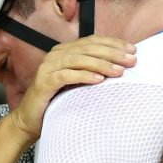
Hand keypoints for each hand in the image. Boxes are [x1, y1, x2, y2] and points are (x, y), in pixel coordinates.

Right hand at [10, 35, 136, 141]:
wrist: (30, 120)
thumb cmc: (57, 101)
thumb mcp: (77, 83)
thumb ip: (92, 71)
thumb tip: (121, 66)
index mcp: (64, 51)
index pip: (92, 41)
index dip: (113, 43)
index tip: (133, 50)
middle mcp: (55, 55)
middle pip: (88, 48)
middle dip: (112, 53)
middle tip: (131, 60)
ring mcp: (48, 67)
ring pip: (78, 59)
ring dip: (101, 64)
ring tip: (119, 71)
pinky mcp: (44, 82)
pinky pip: (66, 75)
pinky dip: (84, 76)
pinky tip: (99, 79)